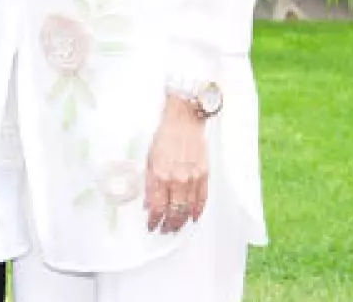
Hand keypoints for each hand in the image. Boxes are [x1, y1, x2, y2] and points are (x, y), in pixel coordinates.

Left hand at [144, 98, 208, 233]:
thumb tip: (148, 204)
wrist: (184, 122)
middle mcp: (176, 179)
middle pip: (173, 212)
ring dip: (181, 221)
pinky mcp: (204, 175)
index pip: (157, 207)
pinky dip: (197, 211)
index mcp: (160, 175)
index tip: (152, 226)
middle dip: (168, 224)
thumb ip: (149, 184)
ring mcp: (192, 178)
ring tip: (176, 227)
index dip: (154, 220)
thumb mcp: (149, 160)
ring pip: (187, 209)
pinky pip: (202, 199)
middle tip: (165, 230)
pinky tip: (192, 216)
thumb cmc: (165, 137)